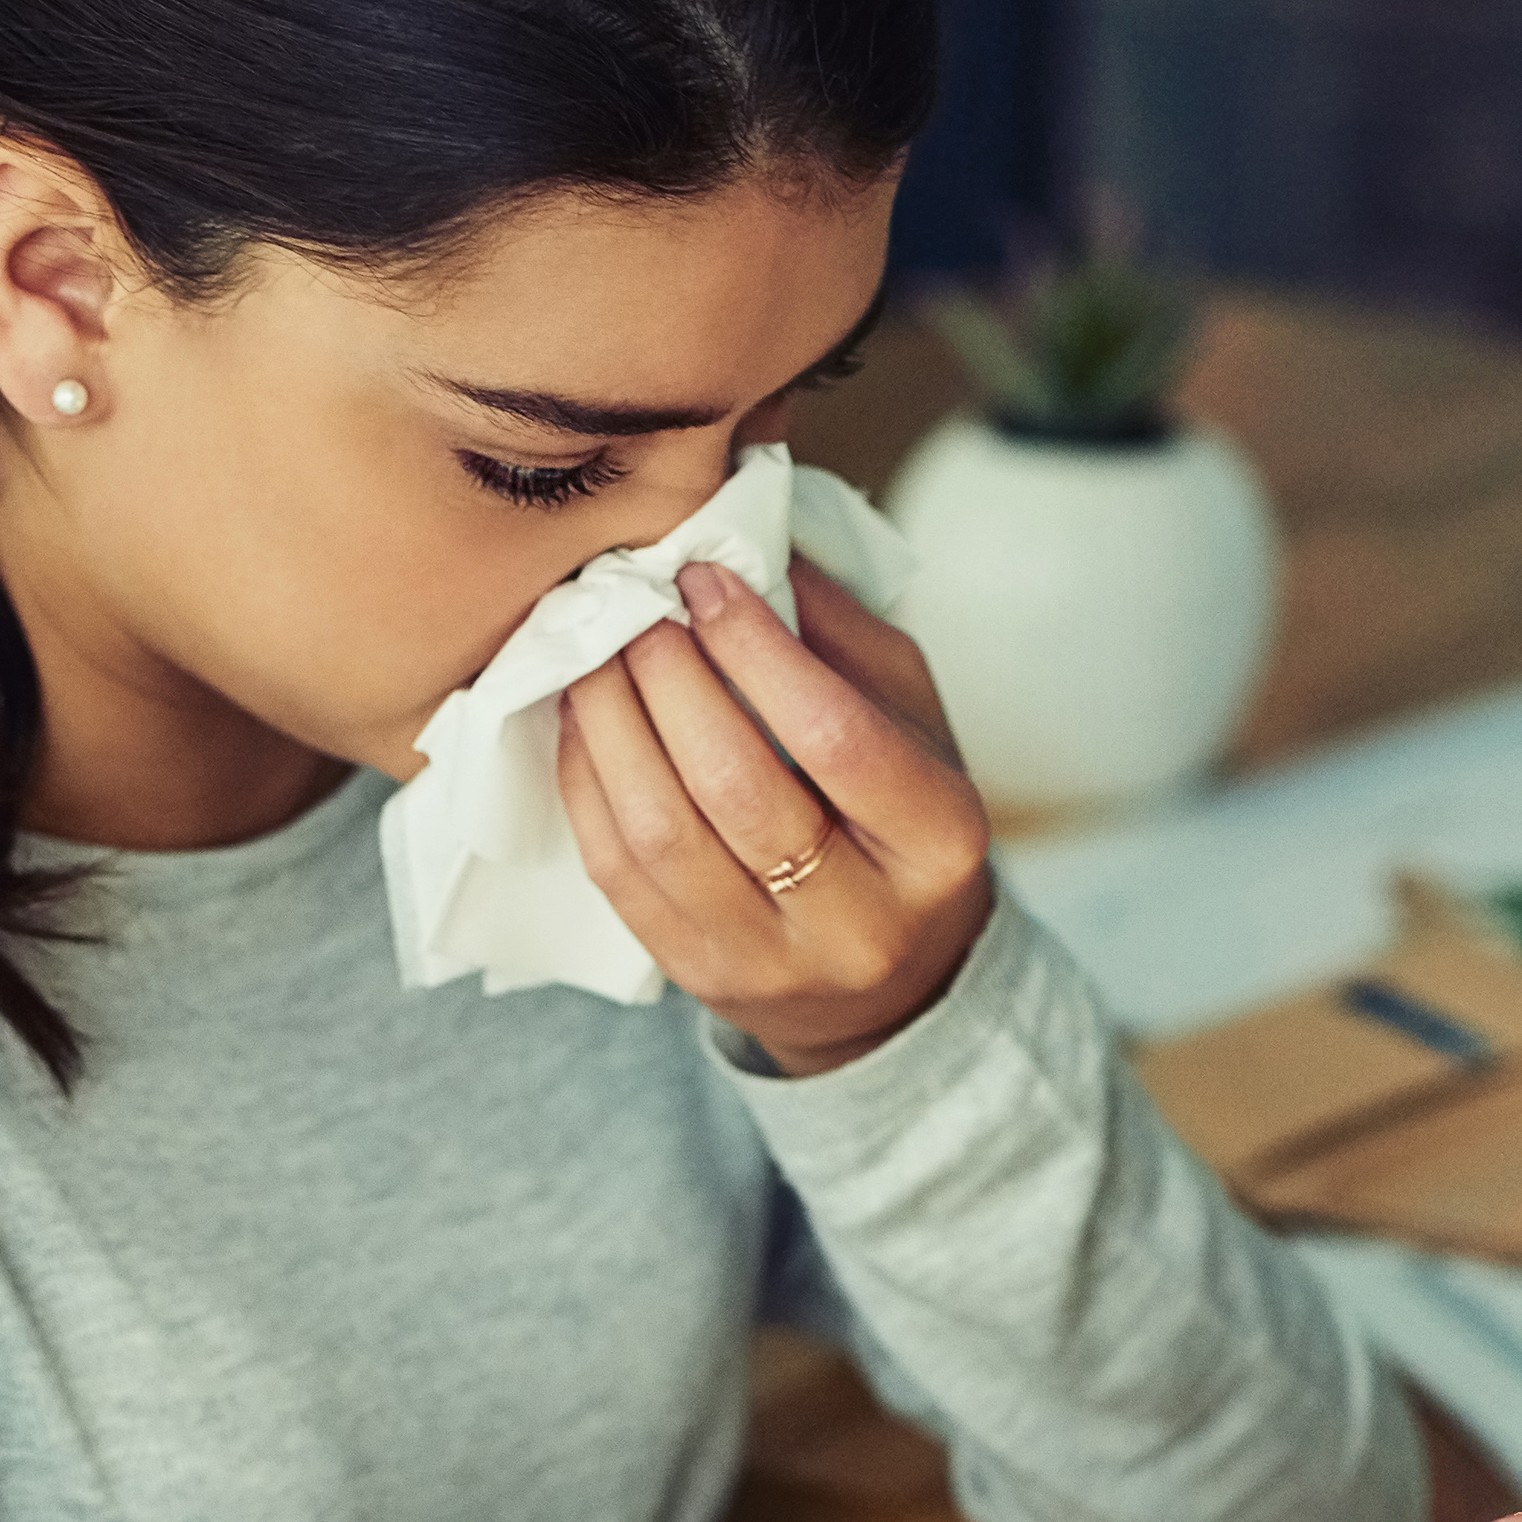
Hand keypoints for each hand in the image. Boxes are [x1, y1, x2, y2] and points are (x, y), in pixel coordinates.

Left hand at [550, 557, 994, 1077]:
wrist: (891, 981)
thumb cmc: (897, 820)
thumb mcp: (910, 719)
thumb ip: (838, 634)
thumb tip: (742, 540)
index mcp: (939, 839)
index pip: (834, 733)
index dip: (755, 647)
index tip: (704, 578)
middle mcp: (862, 916)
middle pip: (737, 785)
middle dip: (668, 676)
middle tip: (632, 604)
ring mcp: (774, 960)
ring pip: (664, 833)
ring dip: (612, 723)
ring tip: (594, 651)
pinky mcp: (699, 977)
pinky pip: (619, 872)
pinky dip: (588, 780)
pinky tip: (583, 718)